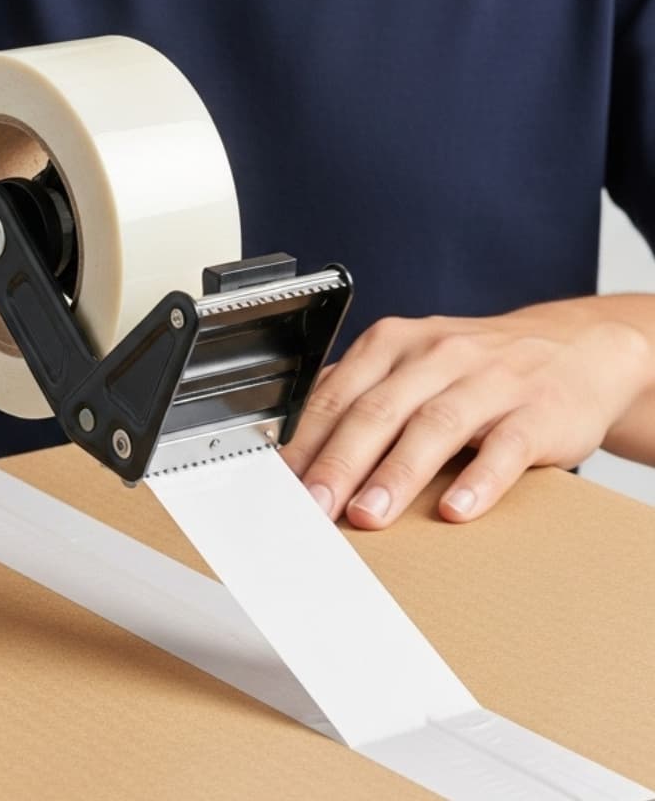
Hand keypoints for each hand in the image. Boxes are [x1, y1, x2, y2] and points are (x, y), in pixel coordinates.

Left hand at [282, 303, 654, 527]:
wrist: (577, 348)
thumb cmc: (476, 367)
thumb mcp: (411, 364)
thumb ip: (360, 397)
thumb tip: (298, 448)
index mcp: (394, 344)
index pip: (337, 394)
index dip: (306, 441)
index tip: (280, 483)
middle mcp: (436, 355)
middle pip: (377, 411)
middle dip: (338, 463)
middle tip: (312, 507)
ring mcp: (489, 380)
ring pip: (434, 426)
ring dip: (396, 474)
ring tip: (368, 514)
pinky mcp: (538, 411)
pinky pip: (505, 446)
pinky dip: (479, 480)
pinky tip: (456, 511)